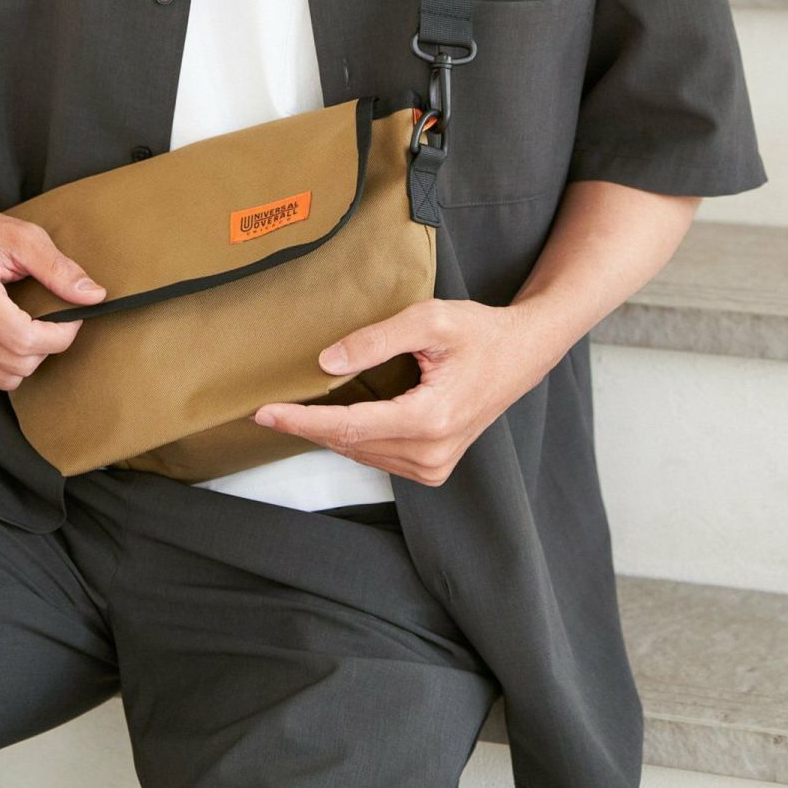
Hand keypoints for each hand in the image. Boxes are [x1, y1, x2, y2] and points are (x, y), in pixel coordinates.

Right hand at [0, 186, 107, 390]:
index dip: (59, 336)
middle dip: (44, 347)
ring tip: (18, 323)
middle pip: (16, 365)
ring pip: (0, 380)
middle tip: (46, 320)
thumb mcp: (20, 236)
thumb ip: (59, 268)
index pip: (24, 340)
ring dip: (21, 358)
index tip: (71, 318)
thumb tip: (94, 297)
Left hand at [249, 297, 555, 485]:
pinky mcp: (434, 467)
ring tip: (297, 410)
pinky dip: (354, 437)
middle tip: (268, 409)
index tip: (265, 412)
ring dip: (329, 432)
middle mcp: (433, 451)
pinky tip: (340, 415)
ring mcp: (435, 464)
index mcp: (431, 418)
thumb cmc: (479, 332)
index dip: (303, 420)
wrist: (522, 353)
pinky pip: (379, 455)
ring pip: (362, 452)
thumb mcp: (429, 320)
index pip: (350, 425)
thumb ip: (376, 340)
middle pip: (351, 442)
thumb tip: (327, 363)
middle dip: (308, 426)